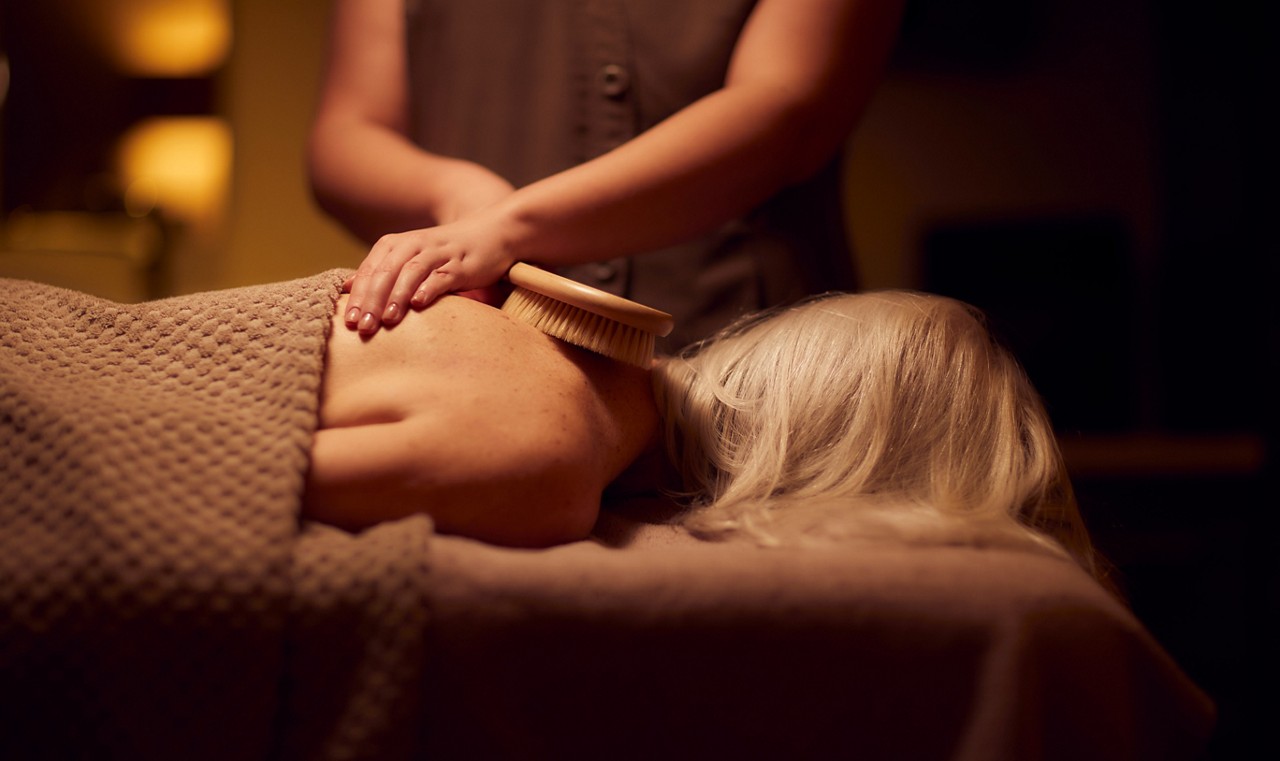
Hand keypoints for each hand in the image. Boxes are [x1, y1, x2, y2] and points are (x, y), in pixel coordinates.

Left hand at [342, 211, 518, 334]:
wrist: (491, 233)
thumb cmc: (444, 253)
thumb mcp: (408, 257)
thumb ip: (380, 271)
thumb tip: (346, 287)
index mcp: (395, 245)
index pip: (370, 271)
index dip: (357, 296)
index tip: (348, 323)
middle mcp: (413, 245)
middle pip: (386, 272)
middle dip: (372, 301)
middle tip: (363, 327)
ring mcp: (438, 253)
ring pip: (411, 273)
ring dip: (397, 297)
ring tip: (387, 320)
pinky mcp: (460, 264)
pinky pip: (441, 275)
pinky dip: (429, 288)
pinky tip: (419, 304)